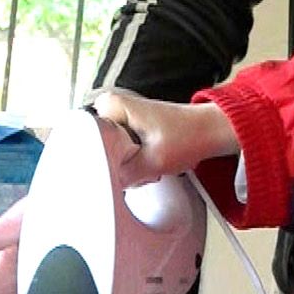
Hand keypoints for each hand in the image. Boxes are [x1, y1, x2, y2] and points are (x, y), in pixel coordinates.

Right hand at [92, 89, 239, 186]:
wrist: (210, 131)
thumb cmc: (188, 134)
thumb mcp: (152, 161)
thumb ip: (124, 175)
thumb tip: (105, 187)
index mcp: (112, 105)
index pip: (84, 135)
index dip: (95, 159)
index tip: (107, 171)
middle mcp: (113, 107)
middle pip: (96, 146)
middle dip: (114, 164)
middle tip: (135, 166)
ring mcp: (122, 119)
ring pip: (109, 153)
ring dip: (126, 166)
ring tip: (146, 164)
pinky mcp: (132, 129)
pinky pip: (120, 152)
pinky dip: (133, 163)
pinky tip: (148, 164)